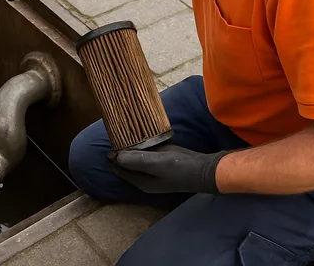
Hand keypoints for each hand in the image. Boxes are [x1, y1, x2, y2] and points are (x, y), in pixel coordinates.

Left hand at [108, 143, 229, 194]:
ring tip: (124, 132)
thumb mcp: (155, 163)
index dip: (112, 155)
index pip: (118, 168)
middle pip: (126, 164)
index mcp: (140, 181)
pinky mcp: (161, 163)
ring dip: (130, 148)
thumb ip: (135, 160)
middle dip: (119, 152)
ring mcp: (153, 171)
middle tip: (116, 132)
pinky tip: (140, 135)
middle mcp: (145, 178)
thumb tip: (115, 156)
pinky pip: (146, 154)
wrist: (204, 170)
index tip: (110, 138)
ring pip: (135, 159)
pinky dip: (141, 146)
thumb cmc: (179, 168)